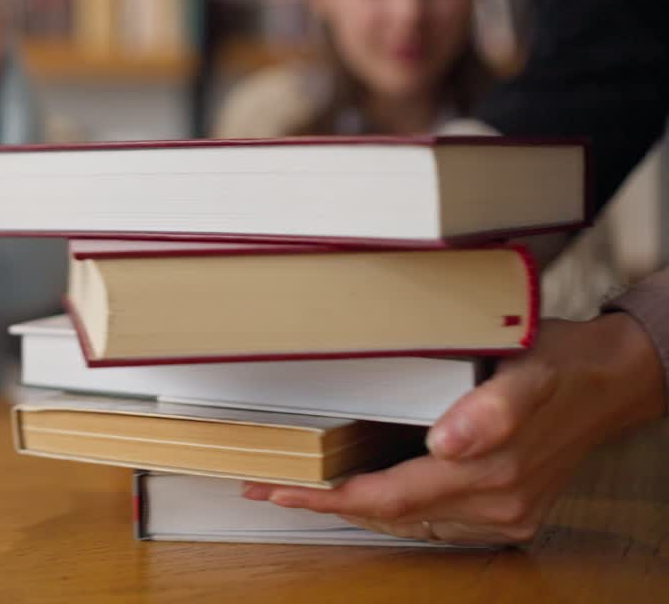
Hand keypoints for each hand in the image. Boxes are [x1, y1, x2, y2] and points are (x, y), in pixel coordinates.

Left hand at [240, 315, 665, 544]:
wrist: (614, 378)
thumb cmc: (560, 362)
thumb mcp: (529, 368)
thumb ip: (492, 408)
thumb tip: (448, 443)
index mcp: (492, 471)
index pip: (389, 499)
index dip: (329, 499)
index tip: (280, 490)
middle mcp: (497, 504)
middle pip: (392, 516)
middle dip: (328, 503)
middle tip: (272, 487)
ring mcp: (505, 514)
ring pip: (411, 522)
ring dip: (358, 507)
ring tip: (305, 487)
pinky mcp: (511, 514)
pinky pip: (437, 520)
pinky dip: (396, 507)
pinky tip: (366, 490)